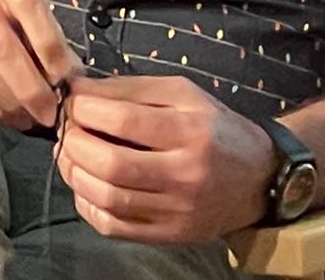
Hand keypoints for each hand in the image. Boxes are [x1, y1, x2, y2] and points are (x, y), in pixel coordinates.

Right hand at [0, 0, 80, 129]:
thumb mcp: (18, 1)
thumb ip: (44, 30)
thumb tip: (73, 76)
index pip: (29, 6)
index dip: (50, 46)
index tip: (65, 77)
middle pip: (1, 47)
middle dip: (30, 86)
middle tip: (50, 111)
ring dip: (11, 102)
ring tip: (31, 117)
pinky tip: (9, 115)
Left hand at [54, 74, 278, 243]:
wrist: (258, 179)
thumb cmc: (216, 128)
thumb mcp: (184, 94)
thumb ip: (132, 89)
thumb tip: (81, 88)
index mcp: (190, 129)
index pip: (125, 120)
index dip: (87, 109)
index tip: (72, 101)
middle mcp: (185, 173)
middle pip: (112, 164)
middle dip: (75, 144)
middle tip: (66, 130)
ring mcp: (177, 210)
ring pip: (109, 198)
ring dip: (75, 175)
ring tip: (69, 155)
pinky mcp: (170, 235)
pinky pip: (115, 227)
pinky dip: (88, 206)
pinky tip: (84, 187)